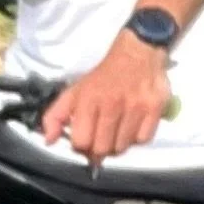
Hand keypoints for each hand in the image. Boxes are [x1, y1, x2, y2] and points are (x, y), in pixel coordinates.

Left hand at [42, 30, 173, 164]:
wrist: (137, 53)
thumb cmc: (102, 76)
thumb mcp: (73, 91)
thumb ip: (55, 116)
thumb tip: (48, 141)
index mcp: (88, 100)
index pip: (81, 142)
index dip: (80, 146)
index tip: (84, 141)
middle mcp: (112, 105)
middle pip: (102, 149)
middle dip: (98, 150)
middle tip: (100, 140)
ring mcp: (136, 107)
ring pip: (123, 147)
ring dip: (117, 145)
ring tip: (116, 132)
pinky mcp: (155, 108)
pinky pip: (144, 139)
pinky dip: (137, 138)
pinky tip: (132, 127)